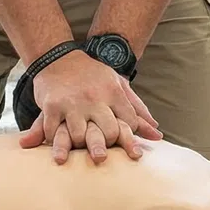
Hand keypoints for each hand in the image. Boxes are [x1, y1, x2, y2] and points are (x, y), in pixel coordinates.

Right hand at [18, 51, 161, 163]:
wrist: (58, 57)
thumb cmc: (92, 75)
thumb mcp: (118, 84)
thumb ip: (137, 109)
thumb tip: (157, 134)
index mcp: (113, 92)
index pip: (130, 123)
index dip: (128, 136)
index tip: (121, 141)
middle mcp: (94, 98)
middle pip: (108, 133)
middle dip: (106, 146)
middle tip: (101, 153)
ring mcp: (72, 103)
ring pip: (80, 137)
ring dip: (79, 146)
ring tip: (77, 149)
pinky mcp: (51, 106)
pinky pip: (54, 131)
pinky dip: (54, 141)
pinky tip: (56, 144)